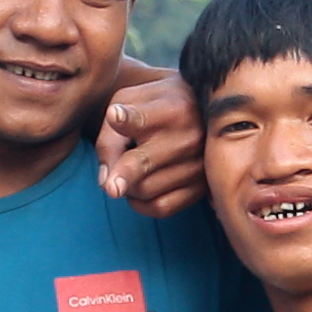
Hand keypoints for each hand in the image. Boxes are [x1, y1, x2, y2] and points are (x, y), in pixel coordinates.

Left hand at [93, 69, 204, 218]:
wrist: (205, 112)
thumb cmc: (156, 106)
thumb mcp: (131, 104)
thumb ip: (110, 138)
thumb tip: (106, 182)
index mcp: (170, 108)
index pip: (140, 118)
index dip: (125, 119)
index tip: (114, 116)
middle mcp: (189, 136)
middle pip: (142, 163)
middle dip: (122, 176)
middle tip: (111, 188)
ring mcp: (198, 163)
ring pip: (146, 189)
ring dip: (128, 187)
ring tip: (127, 173)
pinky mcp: (201, 186)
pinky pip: (162, 207)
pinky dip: (142, 205)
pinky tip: (138, 192)